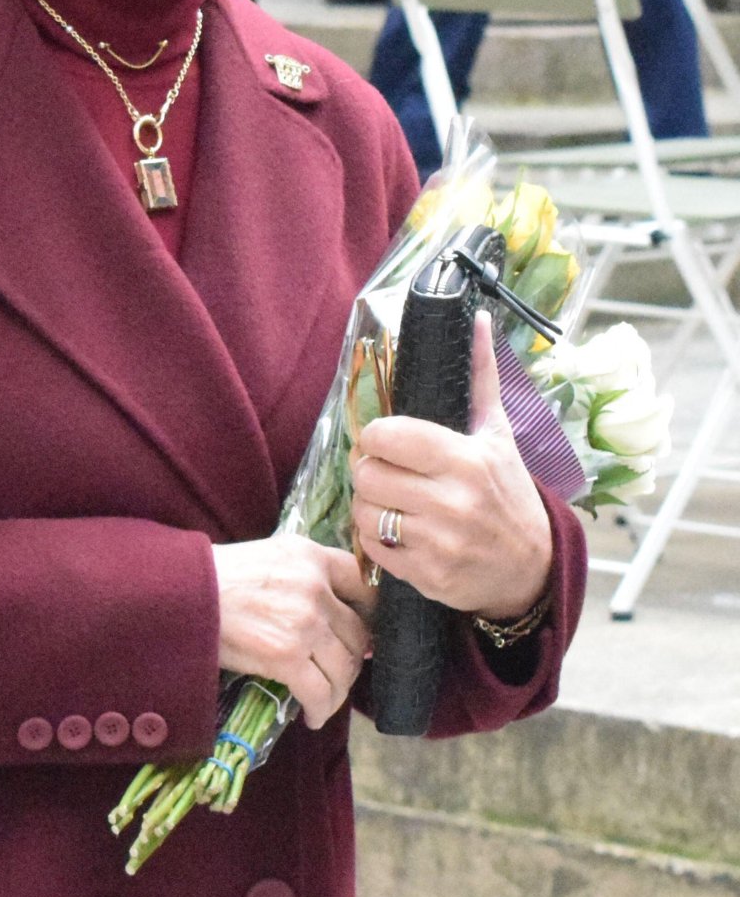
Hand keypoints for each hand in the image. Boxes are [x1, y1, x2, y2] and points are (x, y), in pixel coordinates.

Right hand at [212, 533, 374, 728]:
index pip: (365, 585)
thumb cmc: (221, 575)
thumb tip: (336, 611)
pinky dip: (320, 710)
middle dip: (354, 659)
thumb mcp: (272, 555)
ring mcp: (304, 623)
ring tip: (325, 698)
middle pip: (359, 633)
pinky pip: (321, 693)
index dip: (372, 614)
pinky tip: (312, 716)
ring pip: (345, 667)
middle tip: (341, 672)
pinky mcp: (287, 657)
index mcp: (312, 556)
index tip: (366, 633)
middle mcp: (315, 587)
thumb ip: (307, 573)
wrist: (183, 594)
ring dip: (338, 689)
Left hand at [351, 313, 551, 620]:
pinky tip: (401, 533)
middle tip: (387, 473)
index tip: (389, 442)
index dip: (377, 436)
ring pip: (363, 512)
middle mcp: (453, 501)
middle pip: (366, 473)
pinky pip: (374, 549)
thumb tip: (477, 319)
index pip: (386, 435)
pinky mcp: (428, 577)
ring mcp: (440, 543)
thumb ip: (481, 377)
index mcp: (466, 459)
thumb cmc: (509, 493)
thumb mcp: (499, 434)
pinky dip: (378, 540)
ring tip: (392, 503)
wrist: (533, 569)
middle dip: (369, 471)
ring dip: (369, 506)